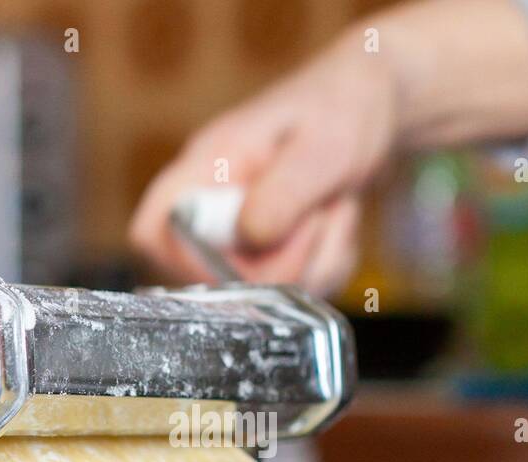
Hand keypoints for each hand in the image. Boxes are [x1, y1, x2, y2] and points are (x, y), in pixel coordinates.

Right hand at [128, 0, 527, 295]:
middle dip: (280, 266)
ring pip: (264, 290)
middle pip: (213, 278)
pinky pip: (295, 289)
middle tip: (319, 220)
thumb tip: (250, 238)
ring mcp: (245, 233)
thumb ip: (283, 193)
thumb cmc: (342, 108)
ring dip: (315, 262)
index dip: (183, 261)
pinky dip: (328, 265)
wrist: (376, 106)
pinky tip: (338, 224)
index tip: (241, 259)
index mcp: (206, 168)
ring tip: (335, 210)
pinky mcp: (275, 253)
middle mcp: (216, 205)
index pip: (152, 230)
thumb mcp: (321, 147)